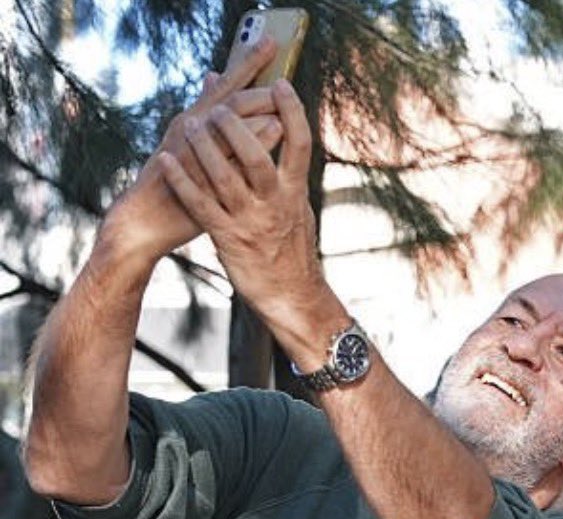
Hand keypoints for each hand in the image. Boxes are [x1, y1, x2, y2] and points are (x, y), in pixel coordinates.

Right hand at [101, 38, 284, 263]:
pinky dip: (245, 153)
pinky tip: (267, 142)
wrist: (145, 220)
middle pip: (231, 103)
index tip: (272, 43)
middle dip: (259, 87)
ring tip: (282, 107)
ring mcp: (193, 158)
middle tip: (285, 76)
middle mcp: (192, 132)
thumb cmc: (174, 182)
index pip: (227, 87)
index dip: (248, 63)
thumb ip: (205, 111)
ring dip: (256, 118)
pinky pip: (226, 166)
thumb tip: (215, 76)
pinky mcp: (197, 186)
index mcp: (194, 121)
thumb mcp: (186, 141)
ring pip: (228, 131)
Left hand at [159, 79, 333, 339]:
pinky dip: (183, 180)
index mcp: (295, 192)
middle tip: (221, 106)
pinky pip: (201, 205)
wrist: (292, 295)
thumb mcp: (297, 207)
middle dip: (238, 125)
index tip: (280, 83)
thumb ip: (287, 172)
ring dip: (205, 147)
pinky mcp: (228, 238)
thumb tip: (283, 136)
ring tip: (192, 123)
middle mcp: (276, 203)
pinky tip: (166, 160)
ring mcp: (251, 221)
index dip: (292, 111)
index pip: (300, 143)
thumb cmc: (292, 247)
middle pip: (257, 155)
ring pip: (225, 177)